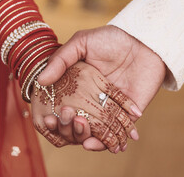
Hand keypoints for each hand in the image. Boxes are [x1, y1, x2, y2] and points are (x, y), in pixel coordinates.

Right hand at [38, 25, 165, 149]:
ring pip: (96, 132)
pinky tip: (95, 143)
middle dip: (71, 131)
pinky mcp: (129, 113)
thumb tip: (41, 81)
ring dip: (87, 139)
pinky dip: (106, 143)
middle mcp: (93, 99)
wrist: (142, 40)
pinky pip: (117, 133)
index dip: (55, 117)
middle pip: (78, 123)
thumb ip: (61, 59)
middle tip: (68, 125)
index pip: (64, 107)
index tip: (48, 120)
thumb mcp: (81, 43)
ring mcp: (111, 107)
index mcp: (79, 86)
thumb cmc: (111, 39)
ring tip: (82, 140)